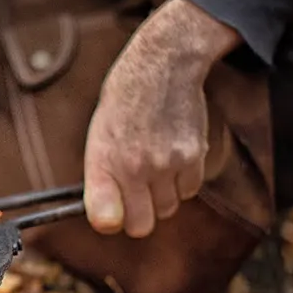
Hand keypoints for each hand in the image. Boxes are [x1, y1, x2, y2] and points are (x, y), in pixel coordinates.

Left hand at [82, 0, 241, 237]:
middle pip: (142, 225)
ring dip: (163, 196)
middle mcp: (134, 166)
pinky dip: (183, 181)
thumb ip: (102, 178)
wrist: (161, 67)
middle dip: (140, 214)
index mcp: (104, 161)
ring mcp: (166, 163)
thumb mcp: (99, 136)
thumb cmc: (124, 103)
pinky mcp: (193, 156)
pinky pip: (189, 191)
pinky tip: (173, 155)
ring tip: (155, 164)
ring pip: (168, 208)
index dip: (111, 220)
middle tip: (137, 192)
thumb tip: (108, 219)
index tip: (112, 212)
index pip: (105, 220)